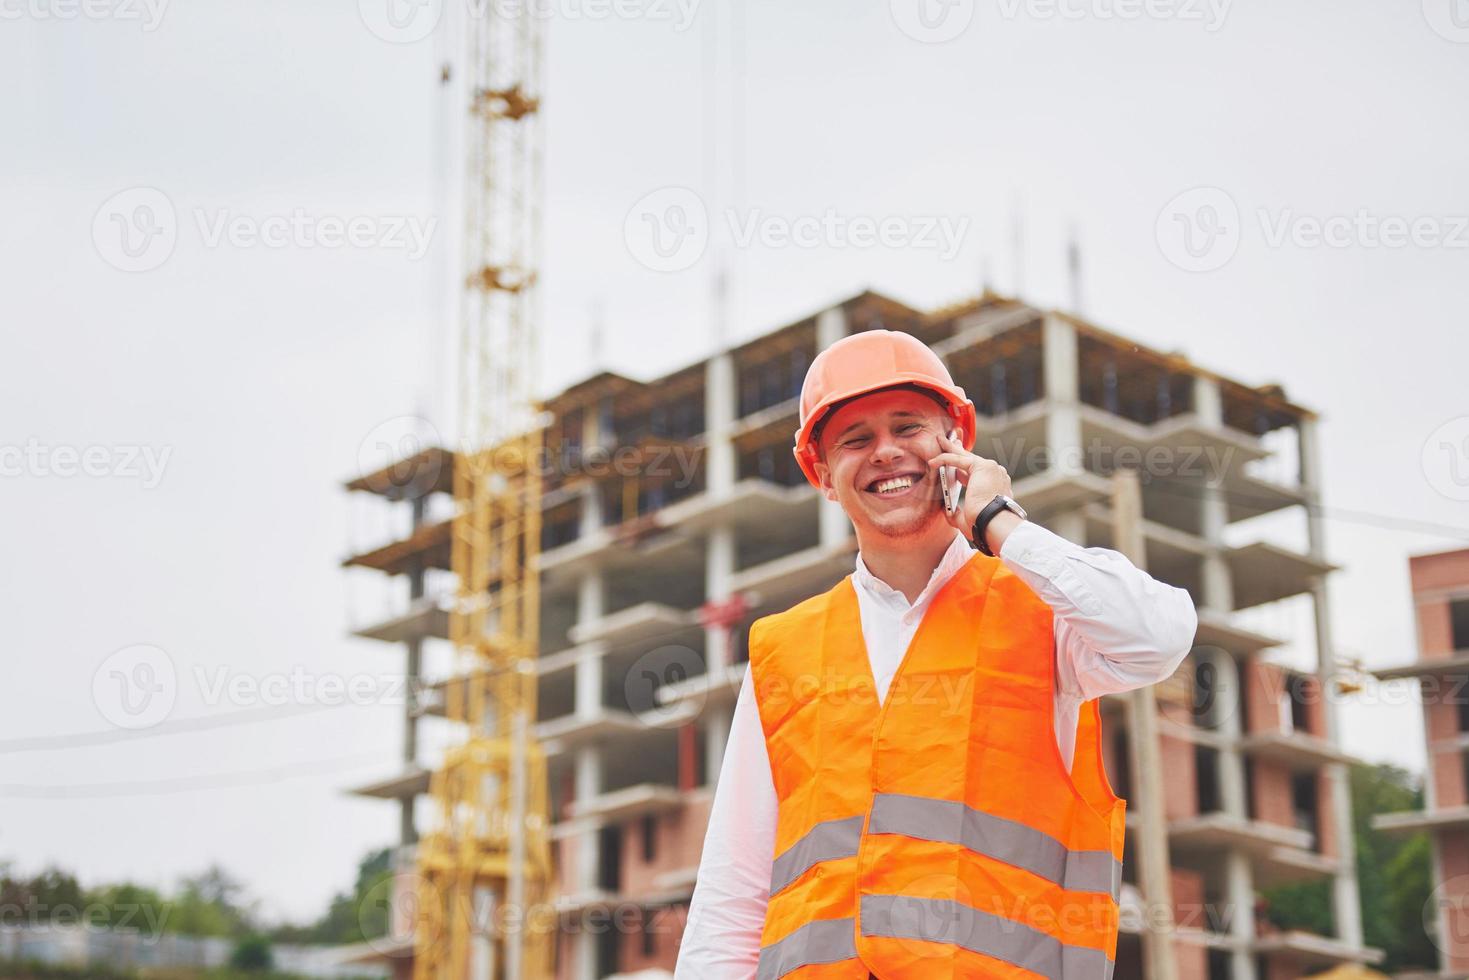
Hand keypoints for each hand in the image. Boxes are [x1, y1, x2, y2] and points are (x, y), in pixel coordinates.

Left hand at [928, 430, 1016, 544]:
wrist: (994, 524)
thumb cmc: (983, 526)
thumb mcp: (967, 520)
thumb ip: (957, 514)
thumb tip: (947, 511)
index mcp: (994, 486)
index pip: (976, 475)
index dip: (961, 471)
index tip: (952, 469)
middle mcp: (995, 475)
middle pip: (971, 460)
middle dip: (957, 450)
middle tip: (946, 441)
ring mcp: (991, 469)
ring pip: (964, 456)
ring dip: (950, 448)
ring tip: (939, 441)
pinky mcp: (982, 467)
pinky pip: (958, 459)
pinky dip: (944, 458)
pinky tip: (933, 461)